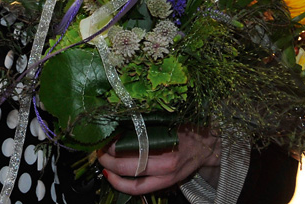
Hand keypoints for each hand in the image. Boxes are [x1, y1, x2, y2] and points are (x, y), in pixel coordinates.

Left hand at [96, 125, 220, 195]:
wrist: (207, 144)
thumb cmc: (185, 126)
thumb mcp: (167, 117)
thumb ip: (146, 119)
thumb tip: (119, 115)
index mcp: (166, 140)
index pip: (130, 142)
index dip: (111, 139)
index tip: (102, 131)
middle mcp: (165, 161)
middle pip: (125, 162)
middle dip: (106, 155)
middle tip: (97, 145)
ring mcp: (165, 175)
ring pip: (129, 177)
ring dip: (109, 168)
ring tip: (100, 158)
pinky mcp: (165, 184)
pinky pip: (137, 189)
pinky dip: (120, 184)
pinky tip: (109, 176)